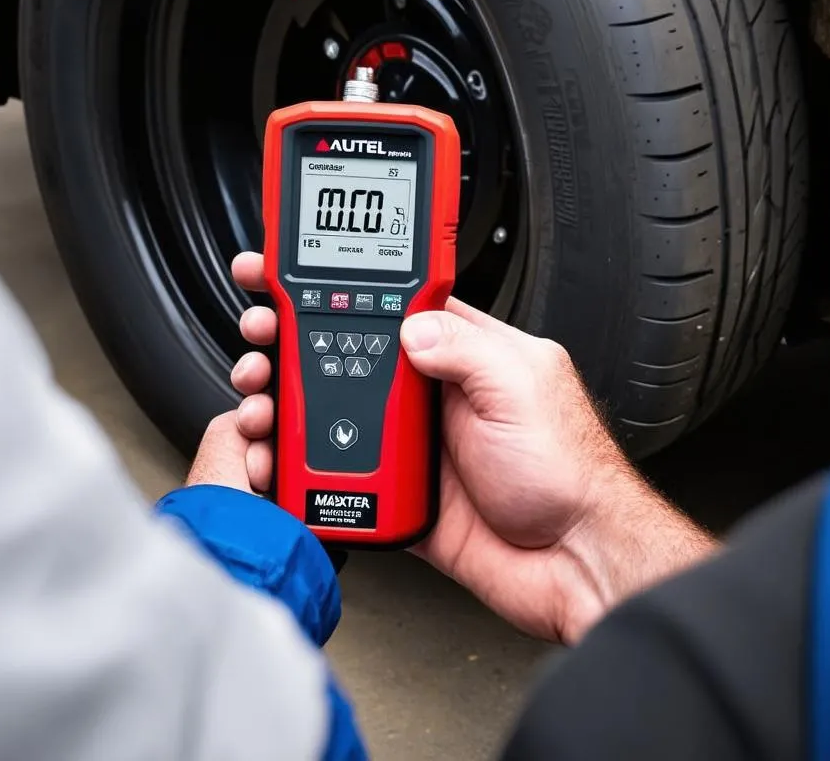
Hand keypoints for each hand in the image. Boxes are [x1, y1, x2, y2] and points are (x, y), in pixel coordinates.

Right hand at [192, 253, 715, 642]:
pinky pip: (335, 471)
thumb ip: (463, 347)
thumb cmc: (569, 471)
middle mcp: (428, 390)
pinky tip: (278, 456)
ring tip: (258, 395)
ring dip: (285, 399)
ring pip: (329, 408)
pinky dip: (300, 466)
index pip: (386, 300)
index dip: (335, 282)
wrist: (572, 560)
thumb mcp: (522, 386)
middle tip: (258, 329)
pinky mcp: (395, 487)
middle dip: (290, 336)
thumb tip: (410, 324)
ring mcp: (408, 438)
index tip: (289, 268)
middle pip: (341, 351)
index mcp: (461, 351)